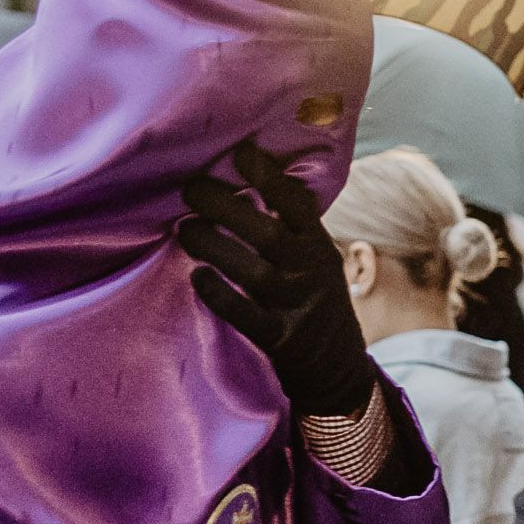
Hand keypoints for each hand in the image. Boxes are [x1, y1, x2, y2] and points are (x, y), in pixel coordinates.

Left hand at [177, 141, 377, 420]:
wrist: (339, 370)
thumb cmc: (315, 303)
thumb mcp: (318, 262)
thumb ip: (292, 231)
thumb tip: (249, 184)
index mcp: (320, 248)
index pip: (298, 205)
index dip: (270, 177)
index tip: (241, 153)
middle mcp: (311, 273)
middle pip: (266, 233)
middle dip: (225, 206)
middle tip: (191, 189)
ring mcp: (296, 306)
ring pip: (250, 270)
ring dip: (212, 245)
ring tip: (185, 229)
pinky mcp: (280, 338)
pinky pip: (243, 313)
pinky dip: (218, 292)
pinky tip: (198, 276)